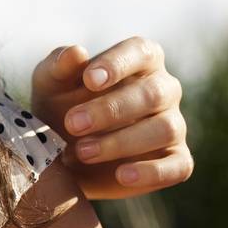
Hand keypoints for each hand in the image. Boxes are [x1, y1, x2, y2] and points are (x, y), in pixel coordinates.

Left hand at [30, 37, 190, 198]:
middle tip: (72, 124)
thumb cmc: (59, 106)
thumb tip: (77, 52)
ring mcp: (173, 125)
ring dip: (122, 141)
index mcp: (140, 61)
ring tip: (83, 152)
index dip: (118, 64)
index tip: (89, 80)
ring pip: (165, 128)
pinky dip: (151, 171)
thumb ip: (58, 65)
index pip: (141, 52)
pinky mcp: (176, 160)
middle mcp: (164, 90)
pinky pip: (178, 166)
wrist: (61, 155)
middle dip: (111, 109)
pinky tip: (121, 175)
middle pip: (153, 93)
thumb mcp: (49, 84)